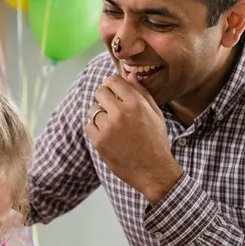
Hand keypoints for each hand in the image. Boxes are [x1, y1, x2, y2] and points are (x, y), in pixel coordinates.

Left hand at [85, 74, 182, 203]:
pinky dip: (95, 129)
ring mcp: (108, 127)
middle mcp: (120, 113)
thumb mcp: (155, 113)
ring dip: (99, 114)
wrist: (153, 170)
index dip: (111, 84)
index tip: (113, 90)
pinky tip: (107, 135)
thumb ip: (141, 93)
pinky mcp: (99, 141)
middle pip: (100, 92)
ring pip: (93, 110)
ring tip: (111, 124)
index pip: (113, 81)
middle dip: (104, 97)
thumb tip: (129, 76)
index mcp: (136, 103)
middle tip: (111, 107)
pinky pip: (89, 126)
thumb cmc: (155, 141)